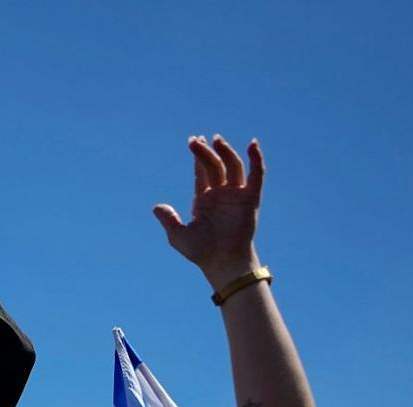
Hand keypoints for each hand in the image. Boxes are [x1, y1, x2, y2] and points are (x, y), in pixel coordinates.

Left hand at [152, 135, 264, 285]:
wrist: (222, 261)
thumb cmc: (201, 252)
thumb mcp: (178, 236)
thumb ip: (168, 219)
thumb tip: (156, 207)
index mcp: (204, 200)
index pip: (201, 173)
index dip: (197, 157)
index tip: (193, 141)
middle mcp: (221, 194)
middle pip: (214, 166)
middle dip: (205, 152)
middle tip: (196, 140)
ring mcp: (236, 195)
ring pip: (232, 166)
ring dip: (225, 151)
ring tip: (216, 139)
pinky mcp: (250, 198)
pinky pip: (256, 175)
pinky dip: (256, 159)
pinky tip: (252, 144)